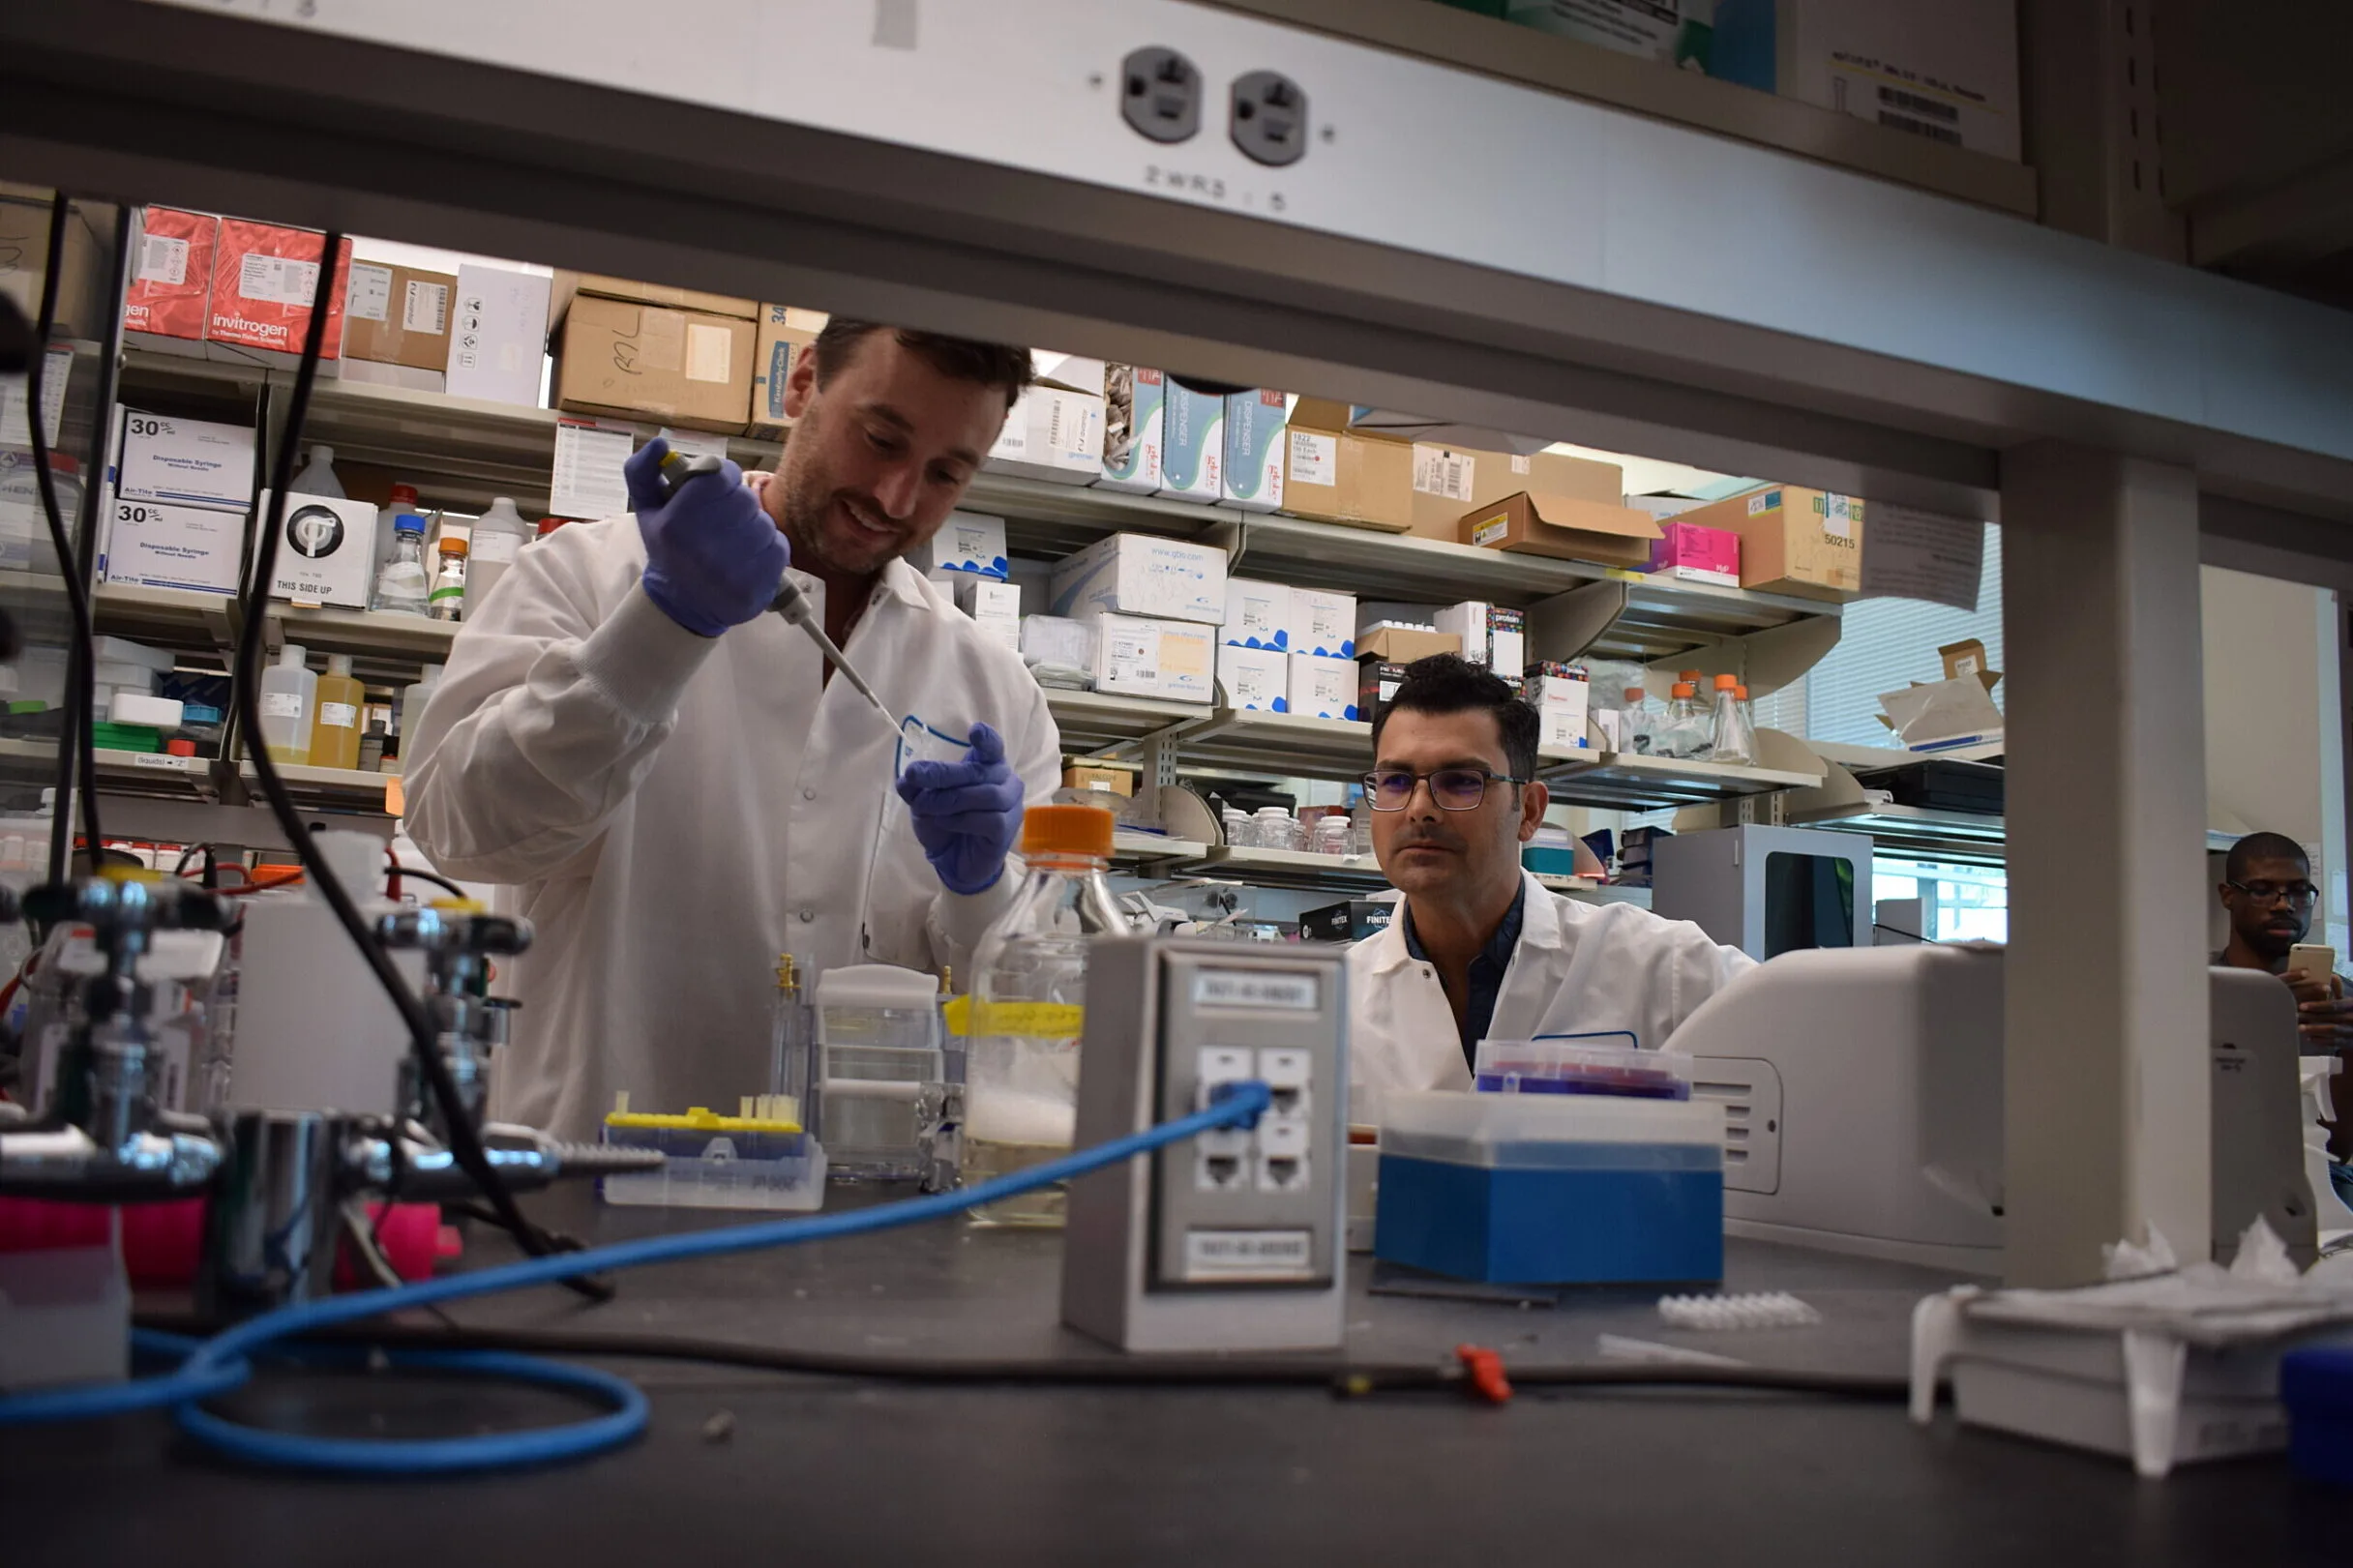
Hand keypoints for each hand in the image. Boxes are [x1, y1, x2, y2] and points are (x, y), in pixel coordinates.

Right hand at [623, 438, 788, 636]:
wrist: (683, 604)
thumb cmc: (668, 549)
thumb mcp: (646, 510)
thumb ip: (643, 471)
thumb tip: (660, 443)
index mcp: (676, 523)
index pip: (720, 474)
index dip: (723, 476)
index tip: (717, 488)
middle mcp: (704, 547)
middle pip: (744, 497)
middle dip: (737, 503)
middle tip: (724, 518)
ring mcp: (733, 570)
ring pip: (764, 522)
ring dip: (753, 526)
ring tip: (734, 541)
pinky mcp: (757, 587)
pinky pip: (779, 546)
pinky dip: (768, 547)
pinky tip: (748, 557)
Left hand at [896, 722, 1022, 895]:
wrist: (955, 862)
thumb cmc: (946, 823)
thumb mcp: (923, 802)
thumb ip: (917, 787)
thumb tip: (907, 779)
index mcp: (987, 767)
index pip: (993, 748)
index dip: (986, 739)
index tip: (974, 730)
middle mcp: (1005, 782)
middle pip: (978, 771)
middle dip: (943, 773)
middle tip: (914, 775)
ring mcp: (1011, 806)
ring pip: (986, 795)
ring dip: (950, 800)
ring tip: (928, 808)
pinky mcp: (1007, 829)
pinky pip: (988, 820)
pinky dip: (961, 820)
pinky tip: (947, 823)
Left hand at [2286, 971, 2352, 1051]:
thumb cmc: (2352, 1012)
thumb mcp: (2349, 1001)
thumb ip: (2339, 991)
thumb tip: (2332, 975)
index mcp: (2351, 1006)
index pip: (2334, 1005)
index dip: (2318, 1006)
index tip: (2302, 1006)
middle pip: (2330, 1017)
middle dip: (2312, 1017)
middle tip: (2294, 1017)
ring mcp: (2352, 1031)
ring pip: (2332, 1030)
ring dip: (2315, 1029)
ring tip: (2299, 1028)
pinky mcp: (2350, 1043)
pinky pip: (2336, 1042)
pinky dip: (2322, 1041)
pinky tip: (2310, 1038)